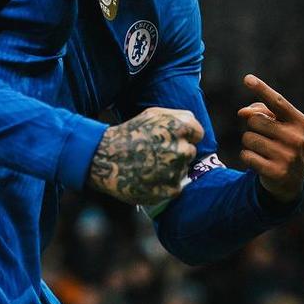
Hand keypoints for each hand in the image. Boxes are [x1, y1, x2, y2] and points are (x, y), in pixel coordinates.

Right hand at [88, 107, 203, 204]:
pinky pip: (175, 186)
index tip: (170, 139)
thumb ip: (178, 116)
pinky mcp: (171, 190)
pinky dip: (164, 184)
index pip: (197, 133)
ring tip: (149, 164)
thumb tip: (194, 124)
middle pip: (190, 152)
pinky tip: (149, 177)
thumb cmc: (128, 133)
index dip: (184, 136)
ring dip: (170, 168)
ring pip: (182, 169)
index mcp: (179, 127)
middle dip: (176, 152)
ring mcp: (177, 171)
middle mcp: (182, 149)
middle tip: (155, 153)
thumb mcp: (152, 114)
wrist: (105, 158)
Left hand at [238, 74, 303, 202]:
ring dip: (249, 143)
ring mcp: (288, 156)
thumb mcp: (278, 125)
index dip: (261, 89)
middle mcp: (297, 138)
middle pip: (254, 120)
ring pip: (248, 138)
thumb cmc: (282, 143)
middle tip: (265, 138)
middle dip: (252, 128)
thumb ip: (260, 111)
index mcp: (300, 122)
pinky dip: (247, 157)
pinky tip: (260, 162)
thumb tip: (242, 112)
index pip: (277, 102)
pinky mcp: (276, 172)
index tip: (247, 78)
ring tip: (263, 151)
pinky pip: (246, 155)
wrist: (292, 180)